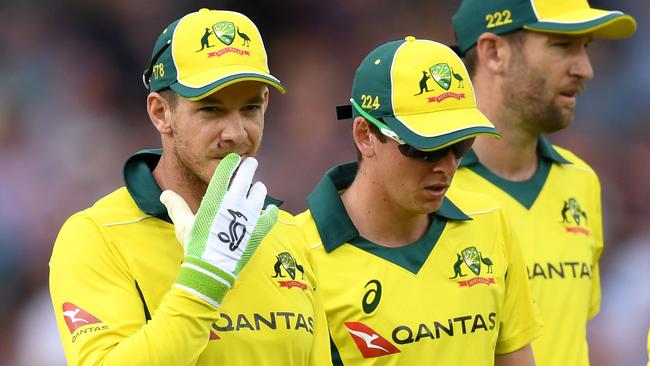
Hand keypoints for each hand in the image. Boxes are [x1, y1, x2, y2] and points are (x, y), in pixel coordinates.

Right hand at [161, 153, 277, 307]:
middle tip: (250, 163)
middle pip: (245, 177)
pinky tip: (271, 209)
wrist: (211, 269)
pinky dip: (271, 211)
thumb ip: (176, 206)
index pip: (225, 172)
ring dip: (258, 188)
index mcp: (215, 198)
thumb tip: (165, 194)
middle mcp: (234, 203)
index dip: (231, 162)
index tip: (234, 159)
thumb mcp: (183, 224)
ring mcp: (248, 216)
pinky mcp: (258, 230)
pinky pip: (270, 216)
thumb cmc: (195, 246)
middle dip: (248, 166)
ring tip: (257, 188)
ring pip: (259, 193)